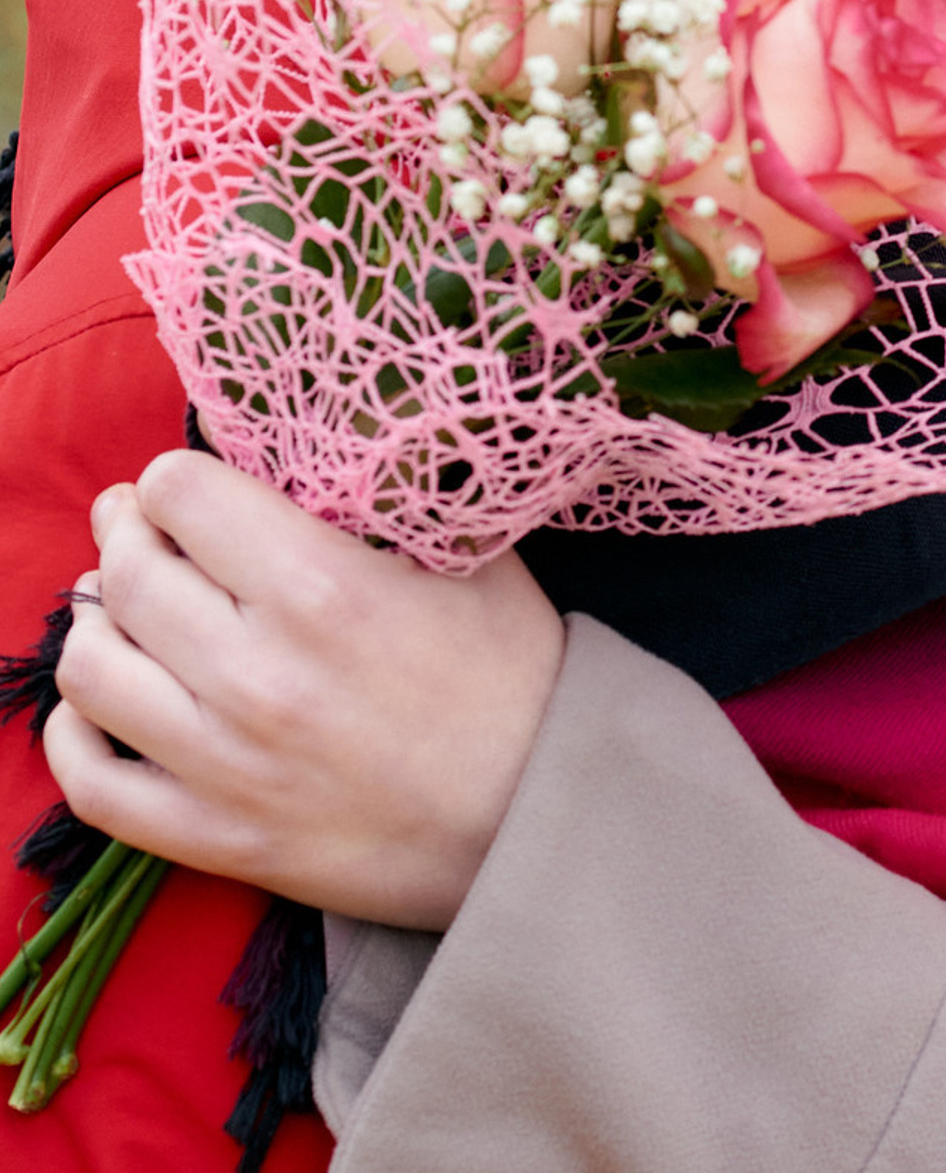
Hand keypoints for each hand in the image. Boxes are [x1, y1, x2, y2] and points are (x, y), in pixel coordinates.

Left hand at [45, 451, 565, 930]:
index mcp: (322, 589)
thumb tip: (326, 440)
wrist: (537, 812)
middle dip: (125, 533)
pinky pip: (93, 780)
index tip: (190, 482)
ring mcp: (223, 763)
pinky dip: (76, 731)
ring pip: (92, 669)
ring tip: (124, 606)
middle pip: (128, 574)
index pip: (184, 497)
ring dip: (96, 622)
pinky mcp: (211, 837)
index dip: (177, 477)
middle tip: (140, 525)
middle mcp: (256, 672)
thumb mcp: (474, 551)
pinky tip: (104, 699)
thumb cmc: (515, 672)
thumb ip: (392, 493)